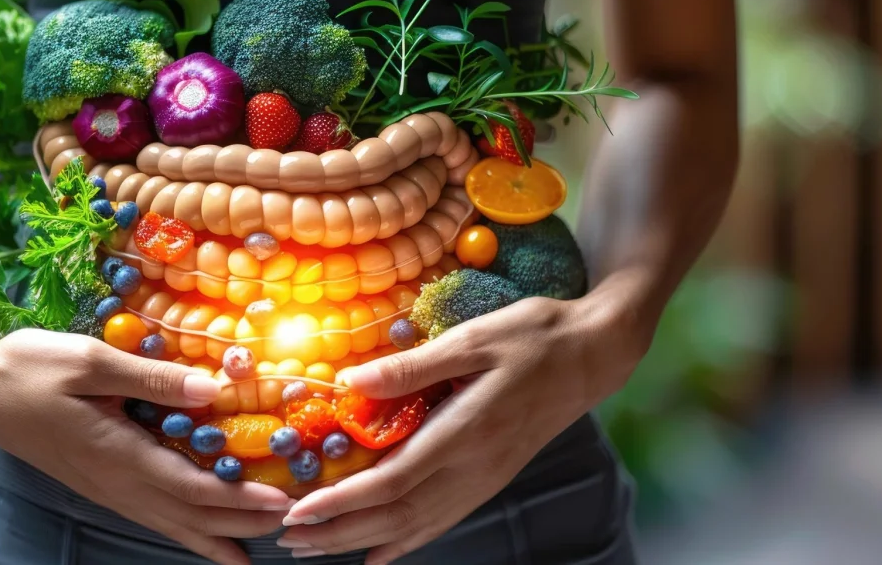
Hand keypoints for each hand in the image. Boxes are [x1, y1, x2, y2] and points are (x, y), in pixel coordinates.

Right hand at [0, 313, 291, 564]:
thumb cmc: (29, 367)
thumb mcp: (90, 361)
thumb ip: (152, 378)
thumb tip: (213, 389)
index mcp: (118, 453)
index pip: (191, 487)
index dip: (239, 499)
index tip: (282, 501)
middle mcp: (116, 481)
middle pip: (189, 514)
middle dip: (242, 522)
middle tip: (292, 523)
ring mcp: (106, 486)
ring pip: (170, 522)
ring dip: (216, 534)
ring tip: (256, 548)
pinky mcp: (99, 482)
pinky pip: (150, 514)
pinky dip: (183, 529)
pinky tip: (200, 535)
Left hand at [277, 292, 649, 563]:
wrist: (592, 355)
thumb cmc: (532, 337)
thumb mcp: (472, 338)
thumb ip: (412, 367)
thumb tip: (351, 380)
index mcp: (465, 431)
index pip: (393, 480)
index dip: (343, 501)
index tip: (299, 510)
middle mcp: (474, 467)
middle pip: (397, 514)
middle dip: (339, 531)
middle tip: (289, 538)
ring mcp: (485, 478)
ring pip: (417, 524)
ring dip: (363, 541)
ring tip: (317, 549)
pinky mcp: (491, 478)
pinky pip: (443, 520)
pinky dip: (407, 541)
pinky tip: (380, 553)